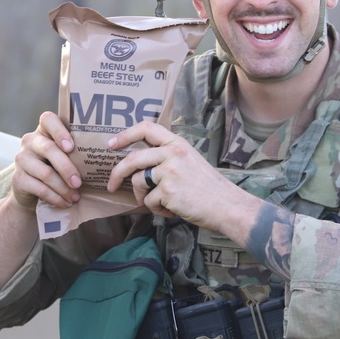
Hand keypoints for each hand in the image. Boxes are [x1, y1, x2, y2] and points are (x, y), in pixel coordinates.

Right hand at [10, 111, 82, 208]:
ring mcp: (21, 159)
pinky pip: (39, 188)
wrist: (30, 189)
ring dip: (63, 188)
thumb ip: (76, 151)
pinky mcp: (17, 178)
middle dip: (67, 168)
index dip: (59, 131)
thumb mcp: (64, 155)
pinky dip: (55, 197)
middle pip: (49, 149)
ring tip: (75, 197)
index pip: (48, 119)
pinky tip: (65, 202)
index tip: (71, 147)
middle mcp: (30, 141)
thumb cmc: (55, 167)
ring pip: (45, 173)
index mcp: (43, 130)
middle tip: (79, 183)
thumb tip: (102, 159)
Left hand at [106, 121, 258, 234]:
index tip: (112, 144)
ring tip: (159, 203)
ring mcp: (169, 171)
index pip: (146, 128)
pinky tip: (171, 210)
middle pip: (132, 159)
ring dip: (143, 196)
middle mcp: (172, 153)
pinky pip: (148, 201)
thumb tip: (140, 167)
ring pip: (138, 182)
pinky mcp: (167, 190)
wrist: (226, 205)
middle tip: (112, 185)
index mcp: (177, 143)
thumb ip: (168, 157)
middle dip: (117, 173)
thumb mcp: (190, 160)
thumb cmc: (209, 187)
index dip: (125, 135)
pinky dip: (156, 209)